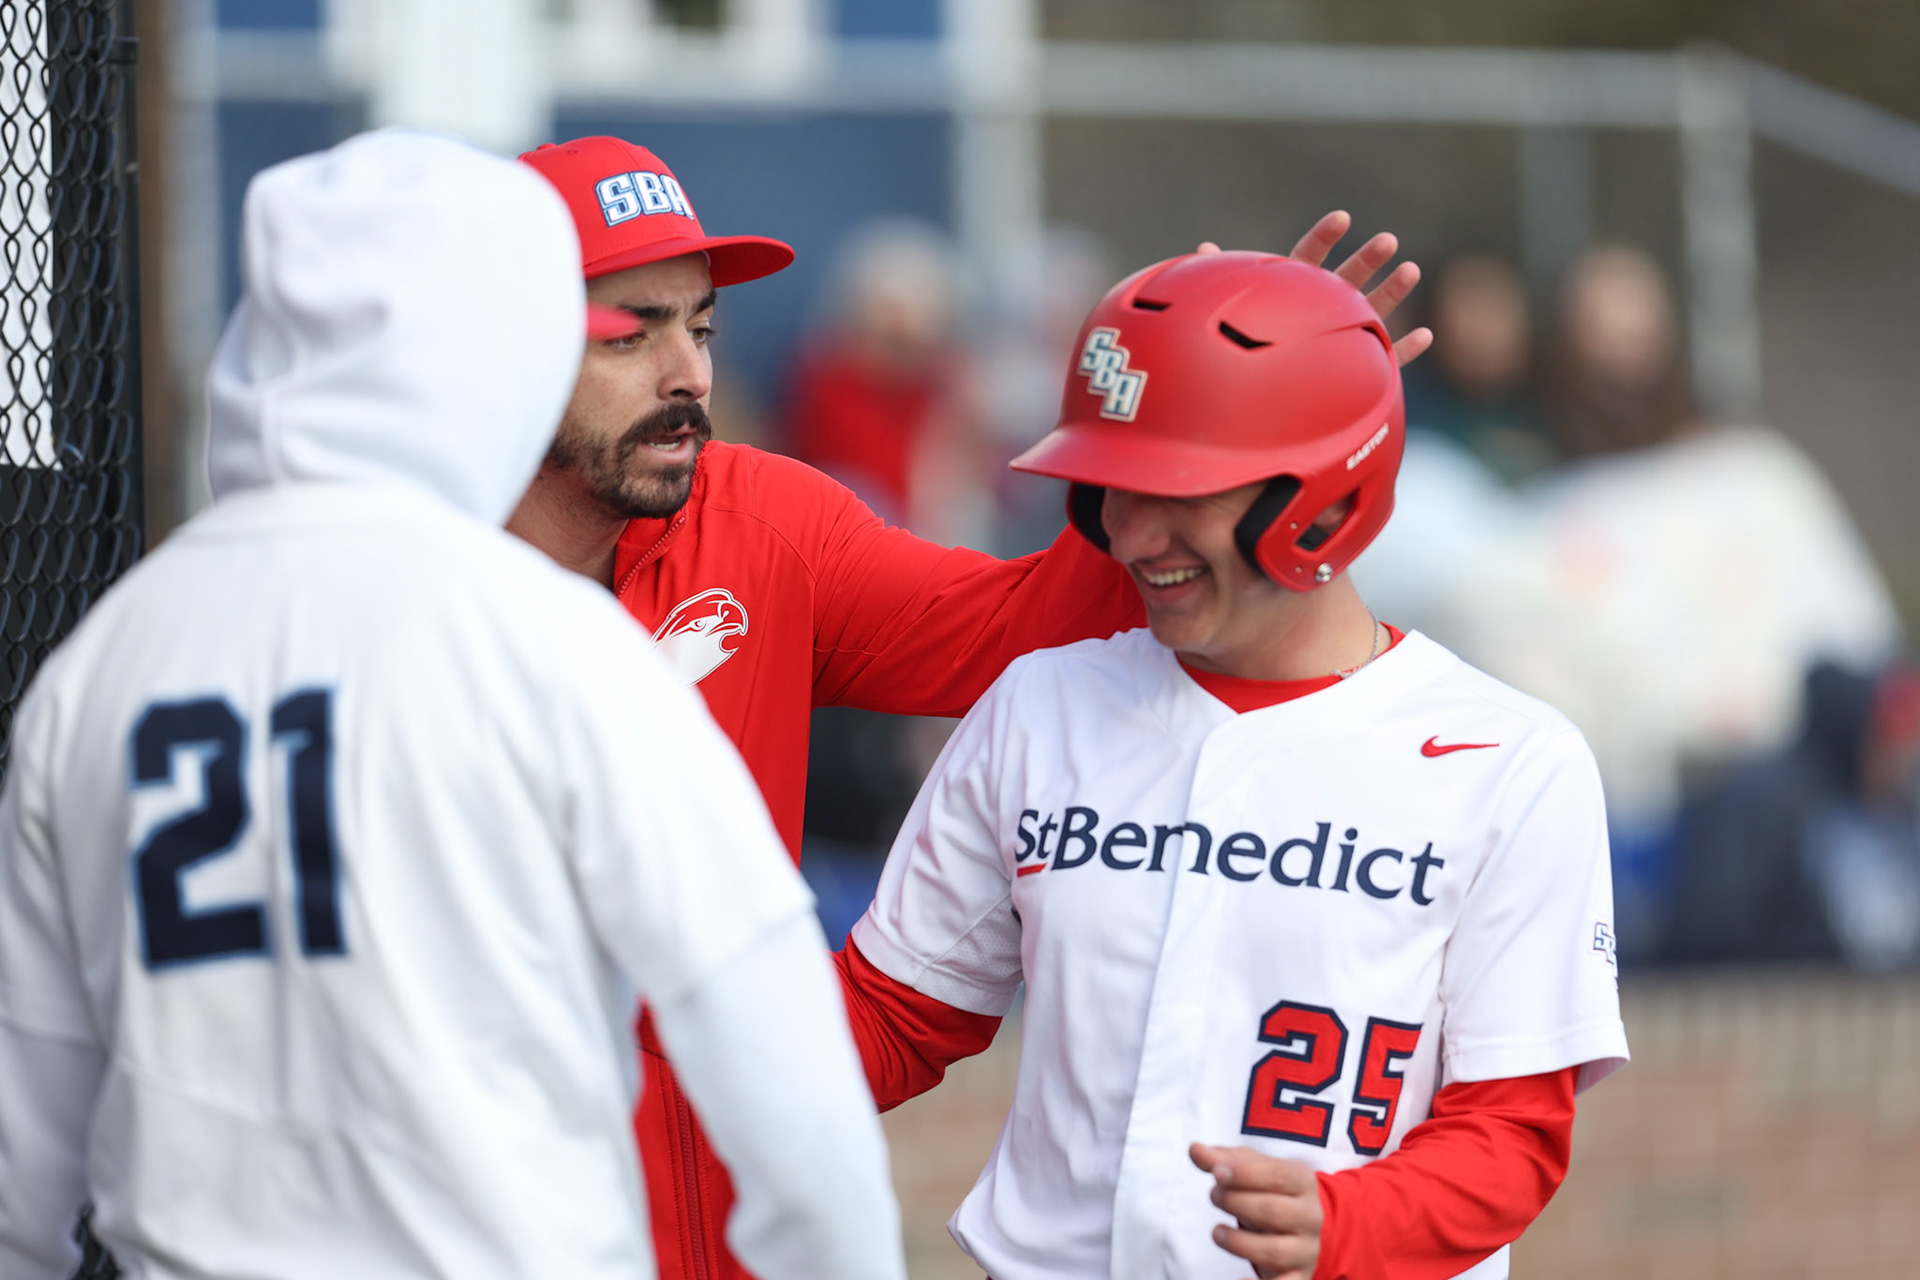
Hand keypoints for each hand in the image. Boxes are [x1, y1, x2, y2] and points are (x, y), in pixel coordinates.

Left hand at [1190, 1142, 1323, 1279]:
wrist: (1295, 1226)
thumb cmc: (1266, 1191)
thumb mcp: (1249, 1170)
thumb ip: (1222, 1159)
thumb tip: (1195, 1150)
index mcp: (1302, 1181)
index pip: (1277, 1175)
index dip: (1245, 1174)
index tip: (1216, 1173)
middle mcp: (1310, 1216)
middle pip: (1272, 1211)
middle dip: (1236, 1203)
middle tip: (1213, 1196)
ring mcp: (1306, 1249)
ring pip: (1273, 1250)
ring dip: (1238, 1242)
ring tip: (1217, 1232)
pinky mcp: (1298, 1276)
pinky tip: (1238, 1279)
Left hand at [1196, 211, 1431, 366]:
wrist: (1253, 402)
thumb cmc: (1237, 348)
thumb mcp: (1230, 309)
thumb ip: (1223, 279)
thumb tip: (1204, 249)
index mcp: (1292, 292)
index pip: (1308, 258)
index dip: (1325, 237)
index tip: (1342, 218)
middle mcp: (1322, 310)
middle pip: (1348, 279)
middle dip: (1368, 260)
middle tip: (1387, 240)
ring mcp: (1344, 338)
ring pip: (1374, 311)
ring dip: (1393, 292)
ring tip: (1411, 269)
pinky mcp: (1360, 371)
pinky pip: (1387, 360)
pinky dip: (1406, 349)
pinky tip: (1425, 335)